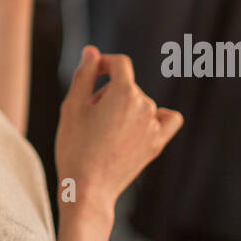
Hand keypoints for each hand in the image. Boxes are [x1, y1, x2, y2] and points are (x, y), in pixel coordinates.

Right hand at [53, 47, 182, 223]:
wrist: (88, 189)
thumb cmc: (75, 146)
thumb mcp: (72, 105)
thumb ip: (85, 73)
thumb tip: (93, 52)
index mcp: (124, 92)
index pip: (119, 63)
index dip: (103, 63)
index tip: (91, 73)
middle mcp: (145, 105)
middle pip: (126, 85)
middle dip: (108, 92)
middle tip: (88, 117)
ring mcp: (154, 127)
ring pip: (140, 103)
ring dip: (124, 108)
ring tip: (104, 132)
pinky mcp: (157, 144)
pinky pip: (168, 120)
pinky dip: (157, 117)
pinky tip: (142, 124)